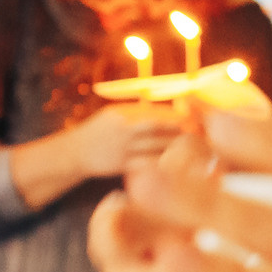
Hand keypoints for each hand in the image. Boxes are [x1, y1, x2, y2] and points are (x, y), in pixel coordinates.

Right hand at [69, 103, 184, 179]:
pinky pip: (148, 163)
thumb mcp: (113, 114)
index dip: (172, 115)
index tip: (189, 116)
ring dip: (173, 146)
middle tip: (195, 131)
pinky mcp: (123, 165)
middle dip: (177, 129)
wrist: (76, 152)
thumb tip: (161, 106)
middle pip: (157, 128)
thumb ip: (135, 110)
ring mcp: (123, 149)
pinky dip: (161, 161)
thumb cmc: (99, 130)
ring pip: (155, 147)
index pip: (153, 112)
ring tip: (188, 145)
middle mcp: (123, 130)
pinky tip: (172, 160)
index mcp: (122, 114)